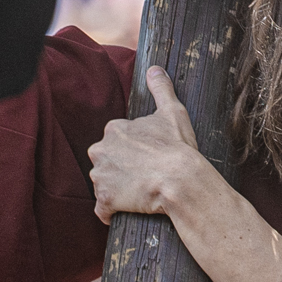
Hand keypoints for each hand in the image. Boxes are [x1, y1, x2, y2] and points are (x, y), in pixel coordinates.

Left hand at [89, 68, 204, 221]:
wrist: (181, 181)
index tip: (149, 158)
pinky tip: (128, 210)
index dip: (134, 152)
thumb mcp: (173, 112)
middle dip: (121, 169)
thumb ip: (161, 89)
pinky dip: (112, 212)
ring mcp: (100, 177)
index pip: (117, 142)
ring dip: (117, 189)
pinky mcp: (105, 201)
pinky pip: (103, 210)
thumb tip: (154, 69)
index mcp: (114, 129)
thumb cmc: (179, 147)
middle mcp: (100, 151)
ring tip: (141, 193)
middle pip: (107, 162)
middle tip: (145, 176)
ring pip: (104, 184)